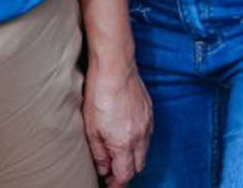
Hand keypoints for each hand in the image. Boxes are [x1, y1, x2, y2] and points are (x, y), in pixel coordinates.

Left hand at [83, 56, 151, 187]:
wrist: (116, 66)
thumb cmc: (99, 94)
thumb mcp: (91, 129)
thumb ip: (99, 153)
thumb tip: (103, 168)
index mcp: (124, 143)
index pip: (126, 175)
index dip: (117, 184)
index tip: (109, 184)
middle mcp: (141, 135)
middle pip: (138, 166)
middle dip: (126, 172)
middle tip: (112, 171)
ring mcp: (148, 122)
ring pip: (145, 151)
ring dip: (133, 157)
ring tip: (118, 152)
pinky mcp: (150, 111)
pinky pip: (148, 134)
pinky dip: (139, 141)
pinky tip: (126, 134)